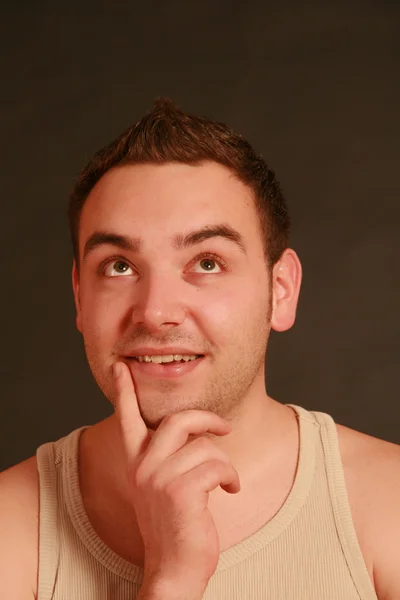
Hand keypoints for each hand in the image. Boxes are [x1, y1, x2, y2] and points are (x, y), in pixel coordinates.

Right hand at [113, 361, 240, 597]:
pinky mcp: (180, 491)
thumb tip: (194, 428)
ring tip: (226, 480)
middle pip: (179, 420)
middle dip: (208, 420)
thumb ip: (167, 456)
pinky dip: (231, 477)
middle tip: (224, 429)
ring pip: (205, 446)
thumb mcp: (162, 485)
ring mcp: (159, 478)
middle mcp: (143, 466)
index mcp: (136, 462)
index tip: (120, 366)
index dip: (125, 390)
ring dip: (224, 463)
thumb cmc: (175, 523)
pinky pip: (218, 466)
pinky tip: (230, 490)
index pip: (127, 418)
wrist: (174, 568)